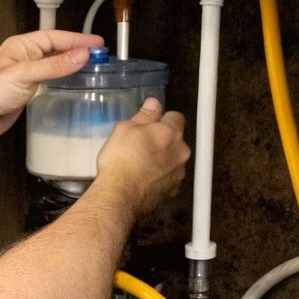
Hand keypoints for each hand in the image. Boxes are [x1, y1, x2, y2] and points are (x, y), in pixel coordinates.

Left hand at [0, 30, 100, 143]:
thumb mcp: (24, 74)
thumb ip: (54, 66)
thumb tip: (80, 55)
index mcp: (22, 46)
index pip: (56, 37)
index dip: (77, 39)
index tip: (97, 44)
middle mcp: (24, 58)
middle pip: (56, 50)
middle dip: (78, 51)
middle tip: (99, 56)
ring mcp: (26, 75)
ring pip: (54, 66)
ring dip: (72, 65)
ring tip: (92, 67)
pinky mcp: (26, 92)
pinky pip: (49, 81)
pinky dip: (63, 81)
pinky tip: (73, 84)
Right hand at [94, 98, 189, 216]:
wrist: (119, 195)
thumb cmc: (120, 161)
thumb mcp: (125, 129)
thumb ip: (144, 115)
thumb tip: (154, 104)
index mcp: (170, 133)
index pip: (176, 116)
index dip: (162, 119)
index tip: (150, 124)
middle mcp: (180, 152)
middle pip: (176, 139)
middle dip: (162, 140)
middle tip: (141, 144)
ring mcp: (178, 173)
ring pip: (173, 159)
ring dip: (162, 159)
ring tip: (140, 163)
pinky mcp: (173, 191)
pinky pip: (169, 177)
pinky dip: (160, 176)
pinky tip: (143, 177)